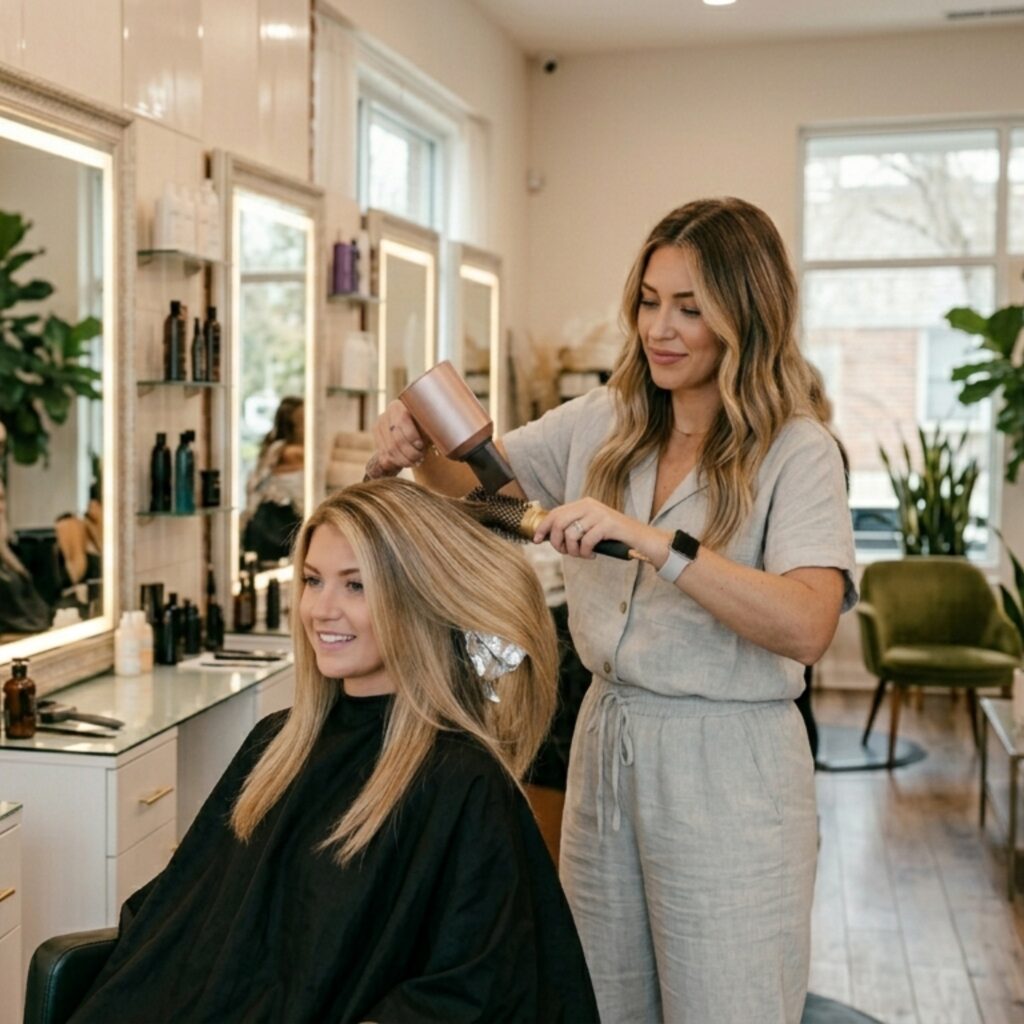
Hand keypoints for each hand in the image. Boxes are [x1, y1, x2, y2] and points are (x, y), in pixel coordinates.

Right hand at [368, 400, 426, 477]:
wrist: (411, 426)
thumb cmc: (423, 423)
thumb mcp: (427, 420)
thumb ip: (432, 424)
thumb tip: (445, 432)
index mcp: (397, 407)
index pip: (402, 421)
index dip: (412, 436)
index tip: (422, 445)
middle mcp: (385, 417)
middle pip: (395, 439)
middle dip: (410, 452)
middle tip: (421, 458)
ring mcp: (378, 430)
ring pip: (389, 451)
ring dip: (405, 460)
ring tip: (416, 462)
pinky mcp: (377, 442)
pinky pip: (384, 457)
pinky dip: (397, 464)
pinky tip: (407, 463)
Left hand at [534, 498, 665, 560]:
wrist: (642, 539)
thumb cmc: (614, 537)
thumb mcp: (591, 528)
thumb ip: (574, 527)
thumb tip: (549, 537)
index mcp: (584, 504)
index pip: (555, 513)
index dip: (542, 527)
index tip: (536, 540)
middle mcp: (589, 505)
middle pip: (558, 523)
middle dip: (556, 542)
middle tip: (566, 552)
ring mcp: (599, 514)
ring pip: (570, 534)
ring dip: (573, 551)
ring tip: (583, 555)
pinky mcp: (607, 524)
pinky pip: (586, 542)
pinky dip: (586, 553)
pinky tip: (593, 554)